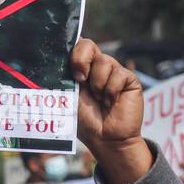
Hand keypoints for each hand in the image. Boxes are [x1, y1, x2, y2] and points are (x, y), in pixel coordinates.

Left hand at [70, 38, 149, 183]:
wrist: (105, 138)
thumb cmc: (86, 121)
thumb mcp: (69, 96)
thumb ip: (65, 77)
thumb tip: (54, 60)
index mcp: (81, 69)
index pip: (75, 46)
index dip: (72, 53)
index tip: (70, 72)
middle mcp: (97, 67)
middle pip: (87, 45)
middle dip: (81, 61)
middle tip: (81, 81)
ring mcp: (113, 71)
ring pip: (103, 61)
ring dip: (97, 85)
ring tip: (100, 100)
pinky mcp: (128, 79)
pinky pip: (118, 75)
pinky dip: (111, 92)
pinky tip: (111, 103)